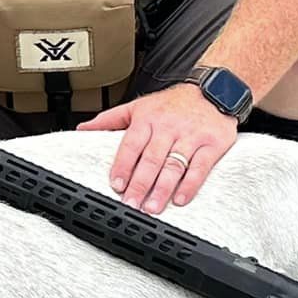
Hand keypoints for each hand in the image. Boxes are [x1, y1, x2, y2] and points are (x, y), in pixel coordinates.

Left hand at [80, 84, 237, 213]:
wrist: (214, 90)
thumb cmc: (173, 103)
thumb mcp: (139, 105)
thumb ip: (110, 119)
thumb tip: (83, 129)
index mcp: (148, 118)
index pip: (131, 144)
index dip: (123, 165)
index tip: (116, 184)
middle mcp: (168, 127)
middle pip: (151, 159)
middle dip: (140, 184)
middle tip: (131, 203)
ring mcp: (190, 136)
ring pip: (174, 165)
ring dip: (162, 189)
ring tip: (152, 207)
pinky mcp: (211, 144)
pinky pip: (200, 167)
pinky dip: (190, 185)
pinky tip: (180, 199)